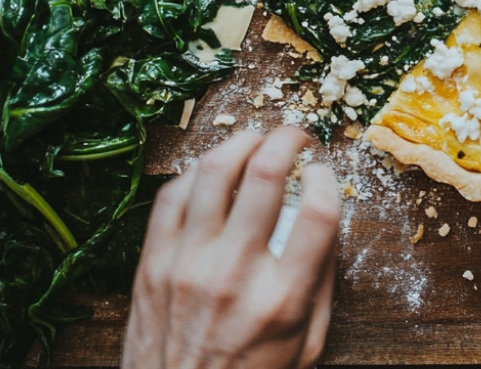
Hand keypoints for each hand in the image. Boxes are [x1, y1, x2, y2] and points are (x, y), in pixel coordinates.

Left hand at [122, 126, 340, 368]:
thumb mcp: (307, 343)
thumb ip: (322, 281)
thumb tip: (327, 219)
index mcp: (282, 299)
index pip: (317, 212)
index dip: (326, 179)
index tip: (322, 174)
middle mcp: (234, 274)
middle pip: (267, 175)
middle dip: (288, 139)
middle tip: (295, 137)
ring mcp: (188, 265)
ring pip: (215, 170)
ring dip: (242, 141)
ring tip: (255, 140)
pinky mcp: (153, 264)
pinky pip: (172, 194)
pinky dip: (197, 171)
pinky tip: (214, 170)